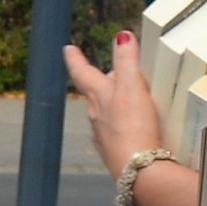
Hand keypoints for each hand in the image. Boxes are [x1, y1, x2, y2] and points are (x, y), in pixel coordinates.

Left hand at [63, 28, 164, 177]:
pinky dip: (123, 124)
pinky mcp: (116, 151)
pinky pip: (117, 132)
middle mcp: (96, 116)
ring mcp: (104, 136)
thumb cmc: (132, 128)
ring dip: (113, 103)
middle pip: (96, 92)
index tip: (68, 49)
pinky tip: (133, 127)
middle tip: (110, 71)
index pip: (82, 72)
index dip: (75, 59)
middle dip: (102, 81)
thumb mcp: (131, 87)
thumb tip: (121, 36)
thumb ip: (126, 61)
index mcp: (98, 96)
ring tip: (127, 97)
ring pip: (105, 113)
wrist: (138, 170)